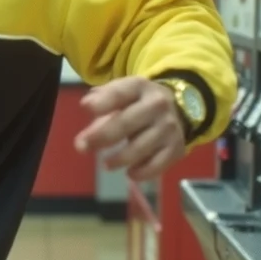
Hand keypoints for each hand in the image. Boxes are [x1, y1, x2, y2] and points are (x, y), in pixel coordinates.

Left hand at [73, 77, 187, 181]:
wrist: (178, 109)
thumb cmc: (138, 103)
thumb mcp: (122, 94)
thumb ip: (101, 104)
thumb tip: (85, 118)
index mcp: (140, 87)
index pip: (119, 93)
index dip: (102, 102)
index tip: (86, 108)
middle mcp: (158, 105)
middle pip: (126, 123)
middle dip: (102, 136)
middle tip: (82, 147)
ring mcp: (169, 127)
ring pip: (140, 147)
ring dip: (120, 159)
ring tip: (106, 164)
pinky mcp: (176, 148)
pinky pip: (157, 165)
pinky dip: (142, 172)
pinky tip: (130, 172)